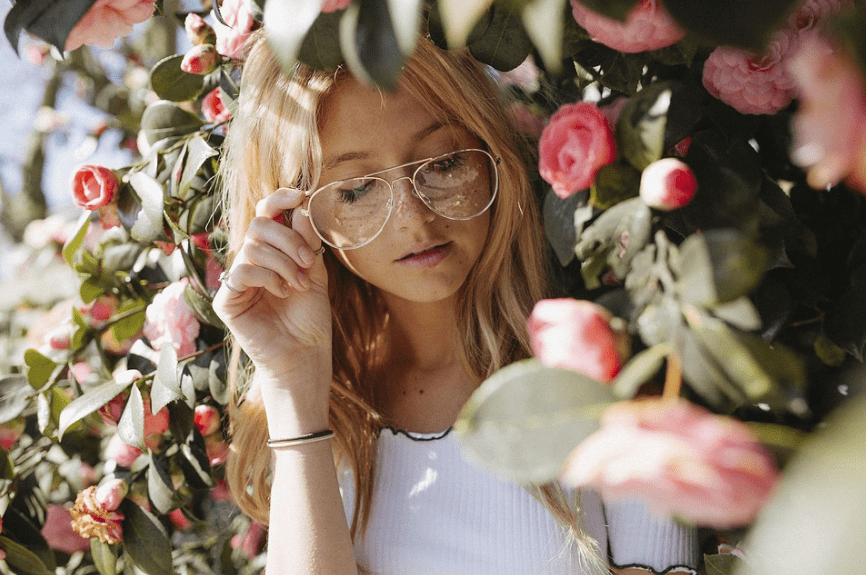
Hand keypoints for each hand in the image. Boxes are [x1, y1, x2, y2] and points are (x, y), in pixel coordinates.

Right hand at [213, 188, 331, 430]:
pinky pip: (241, 271)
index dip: (278, 200)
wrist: (305, 354)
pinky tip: (282, 293)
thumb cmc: (309, 317)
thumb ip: (307, 242)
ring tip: (297, 284)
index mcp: (271, 252)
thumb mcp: (315, 272)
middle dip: (288, 239)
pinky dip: (267, 277)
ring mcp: (236, 280)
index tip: (299, 195)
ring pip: (252, 246)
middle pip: (259, 225)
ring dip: (282, 262)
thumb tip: (300, 209)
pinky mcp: (227, 300)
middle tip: (306, 262)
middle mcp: (250, 261)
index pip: (265, 214)